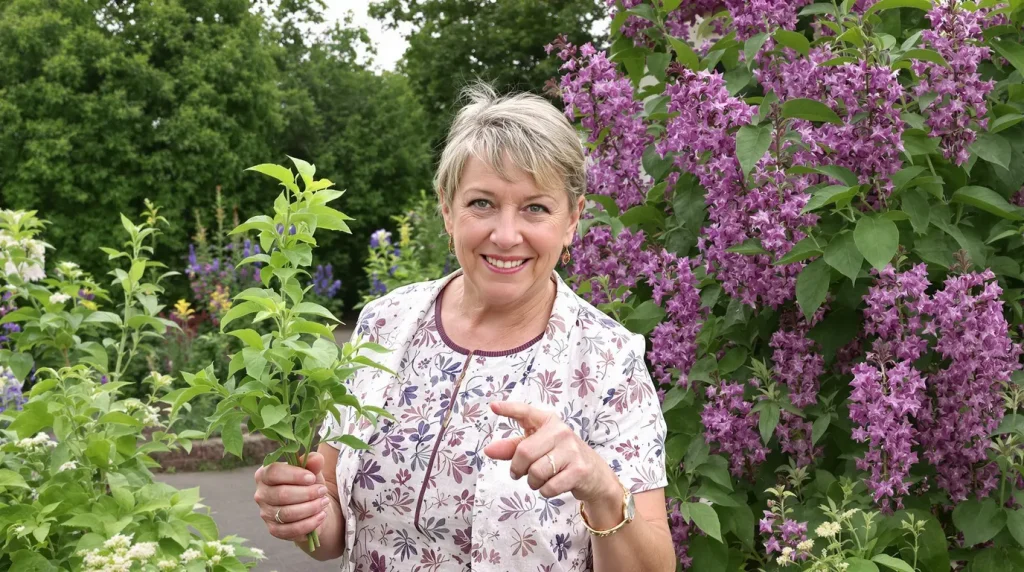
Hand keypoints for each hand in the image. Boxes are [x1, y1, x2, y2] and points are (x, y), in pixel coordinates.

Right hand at [253, 452, 330, 541]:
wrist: (311, 506)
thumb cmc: (307, 484)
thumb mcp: (312, 470)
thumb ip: (313, 462)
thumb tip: (317, 459)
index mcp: (264, 474)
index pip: (274, 472)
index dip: (294, 475)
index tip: (312, 478)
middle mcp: (261, 494)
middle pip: (282, 494)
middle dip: (307, 493)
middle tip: (323, 491)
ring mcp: (265, 513)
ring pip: (287, 513)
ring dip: (310, 508)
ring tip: (324, 502)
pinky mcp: (274, 529)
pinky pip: (291, 529)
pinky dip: (309, 523)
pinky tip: (321, 515)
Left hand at [483, 401, 617, 503]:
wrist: (595, 475)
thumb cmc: (560, 457)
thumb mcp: (538, 448)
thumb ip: (513, 448)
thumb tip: (488, 450)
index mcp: (548, 421)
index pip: (526, 412)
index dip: (509, 409)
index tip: (493, 406)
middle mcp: (561, 431)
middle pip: (524, 453)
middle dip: (518, 469)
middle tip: (520, 473)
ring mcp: (572, 450)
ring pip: (536, 472)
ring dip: (533, 482)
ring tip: (540, 480)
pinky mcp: (578, 470)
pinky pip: (549, 487)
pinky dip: (545, 491)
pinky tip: (553, 485)